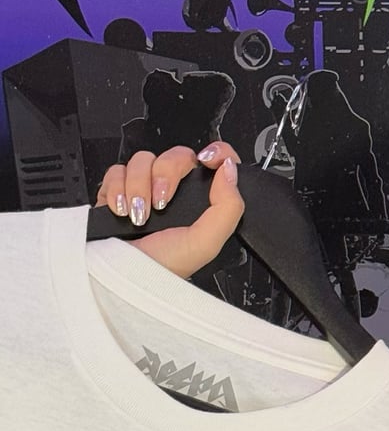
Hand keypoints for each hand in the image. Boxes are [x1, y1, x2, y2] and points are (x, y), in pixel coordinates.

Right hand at [97, 142, 243, 277]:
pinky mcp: (118, 190)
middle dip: (165, 176)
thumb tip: (230, 170)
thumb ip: (228, 206)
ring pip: (143, 160)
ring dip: (138, 186)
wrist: (121, 278)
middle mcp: (175, 193)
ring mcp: (145, 189)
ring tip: (138, 215)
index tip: (207, 160)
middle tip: (161, 203)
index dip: (215, 152)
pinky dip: (116, 189)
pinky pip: (117, 170)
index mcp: (201, 203)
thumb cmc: (163, 267)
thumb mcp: (206, 242)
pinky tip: (122, 210)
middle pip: (175, 155)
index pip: (216, 162)